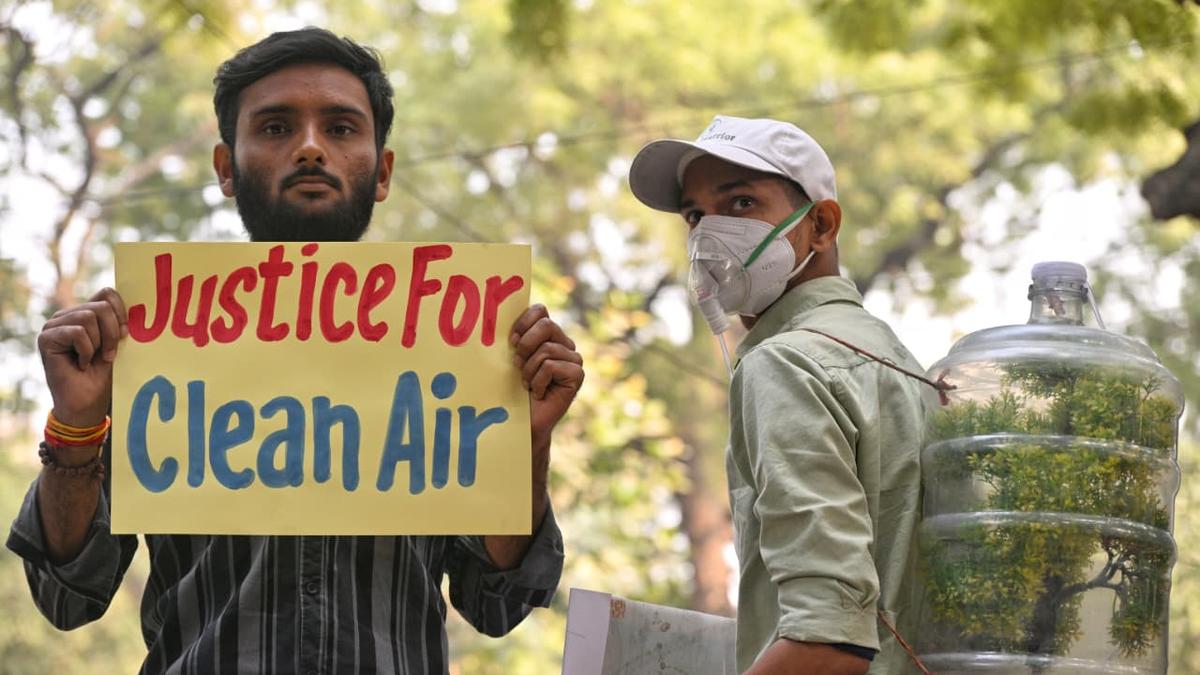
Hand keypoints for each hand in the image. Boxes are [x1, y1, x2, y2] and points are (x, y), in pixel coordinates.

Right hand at [38, 287, 127, 427]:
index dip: (121, 312)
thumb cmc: (104, 374)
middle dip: (112, 333)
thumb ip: (119, 322)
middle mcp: (69, 315)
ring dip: (99, 343)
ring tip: (93, 360)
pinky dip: (85, 350)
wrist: (88, 403)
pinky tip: (81, 364)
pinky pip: (77, 332)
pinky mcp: (46, 337)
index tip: (125, 334)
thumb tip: (135, 305)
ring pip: (89, 316)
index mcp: (86, 312)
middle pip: (101, 305)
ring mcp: (54, 324)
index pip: (107, 293)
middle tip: (109, 355)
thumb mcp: (117, 343)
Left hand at [510, 305, 583, 444]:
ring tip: (528, 384)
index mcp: (549, 335)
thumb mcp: (511, 358)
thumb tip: (500, 317)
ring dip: (529, 370)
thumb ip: (515, 338)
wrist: (523, 422)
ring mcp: (573, 359)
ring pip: (546, 349)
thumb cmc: (513, 390)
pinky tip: (539, 393)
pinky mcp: (577, 375)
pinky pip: (551, 366)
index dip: (523, 322)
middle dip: (526, 344)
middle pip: (546, 324)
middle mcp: (564, 344)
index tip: (511, 341)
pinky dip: (538, 381)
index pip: (540, 311)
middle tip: (517, 363)